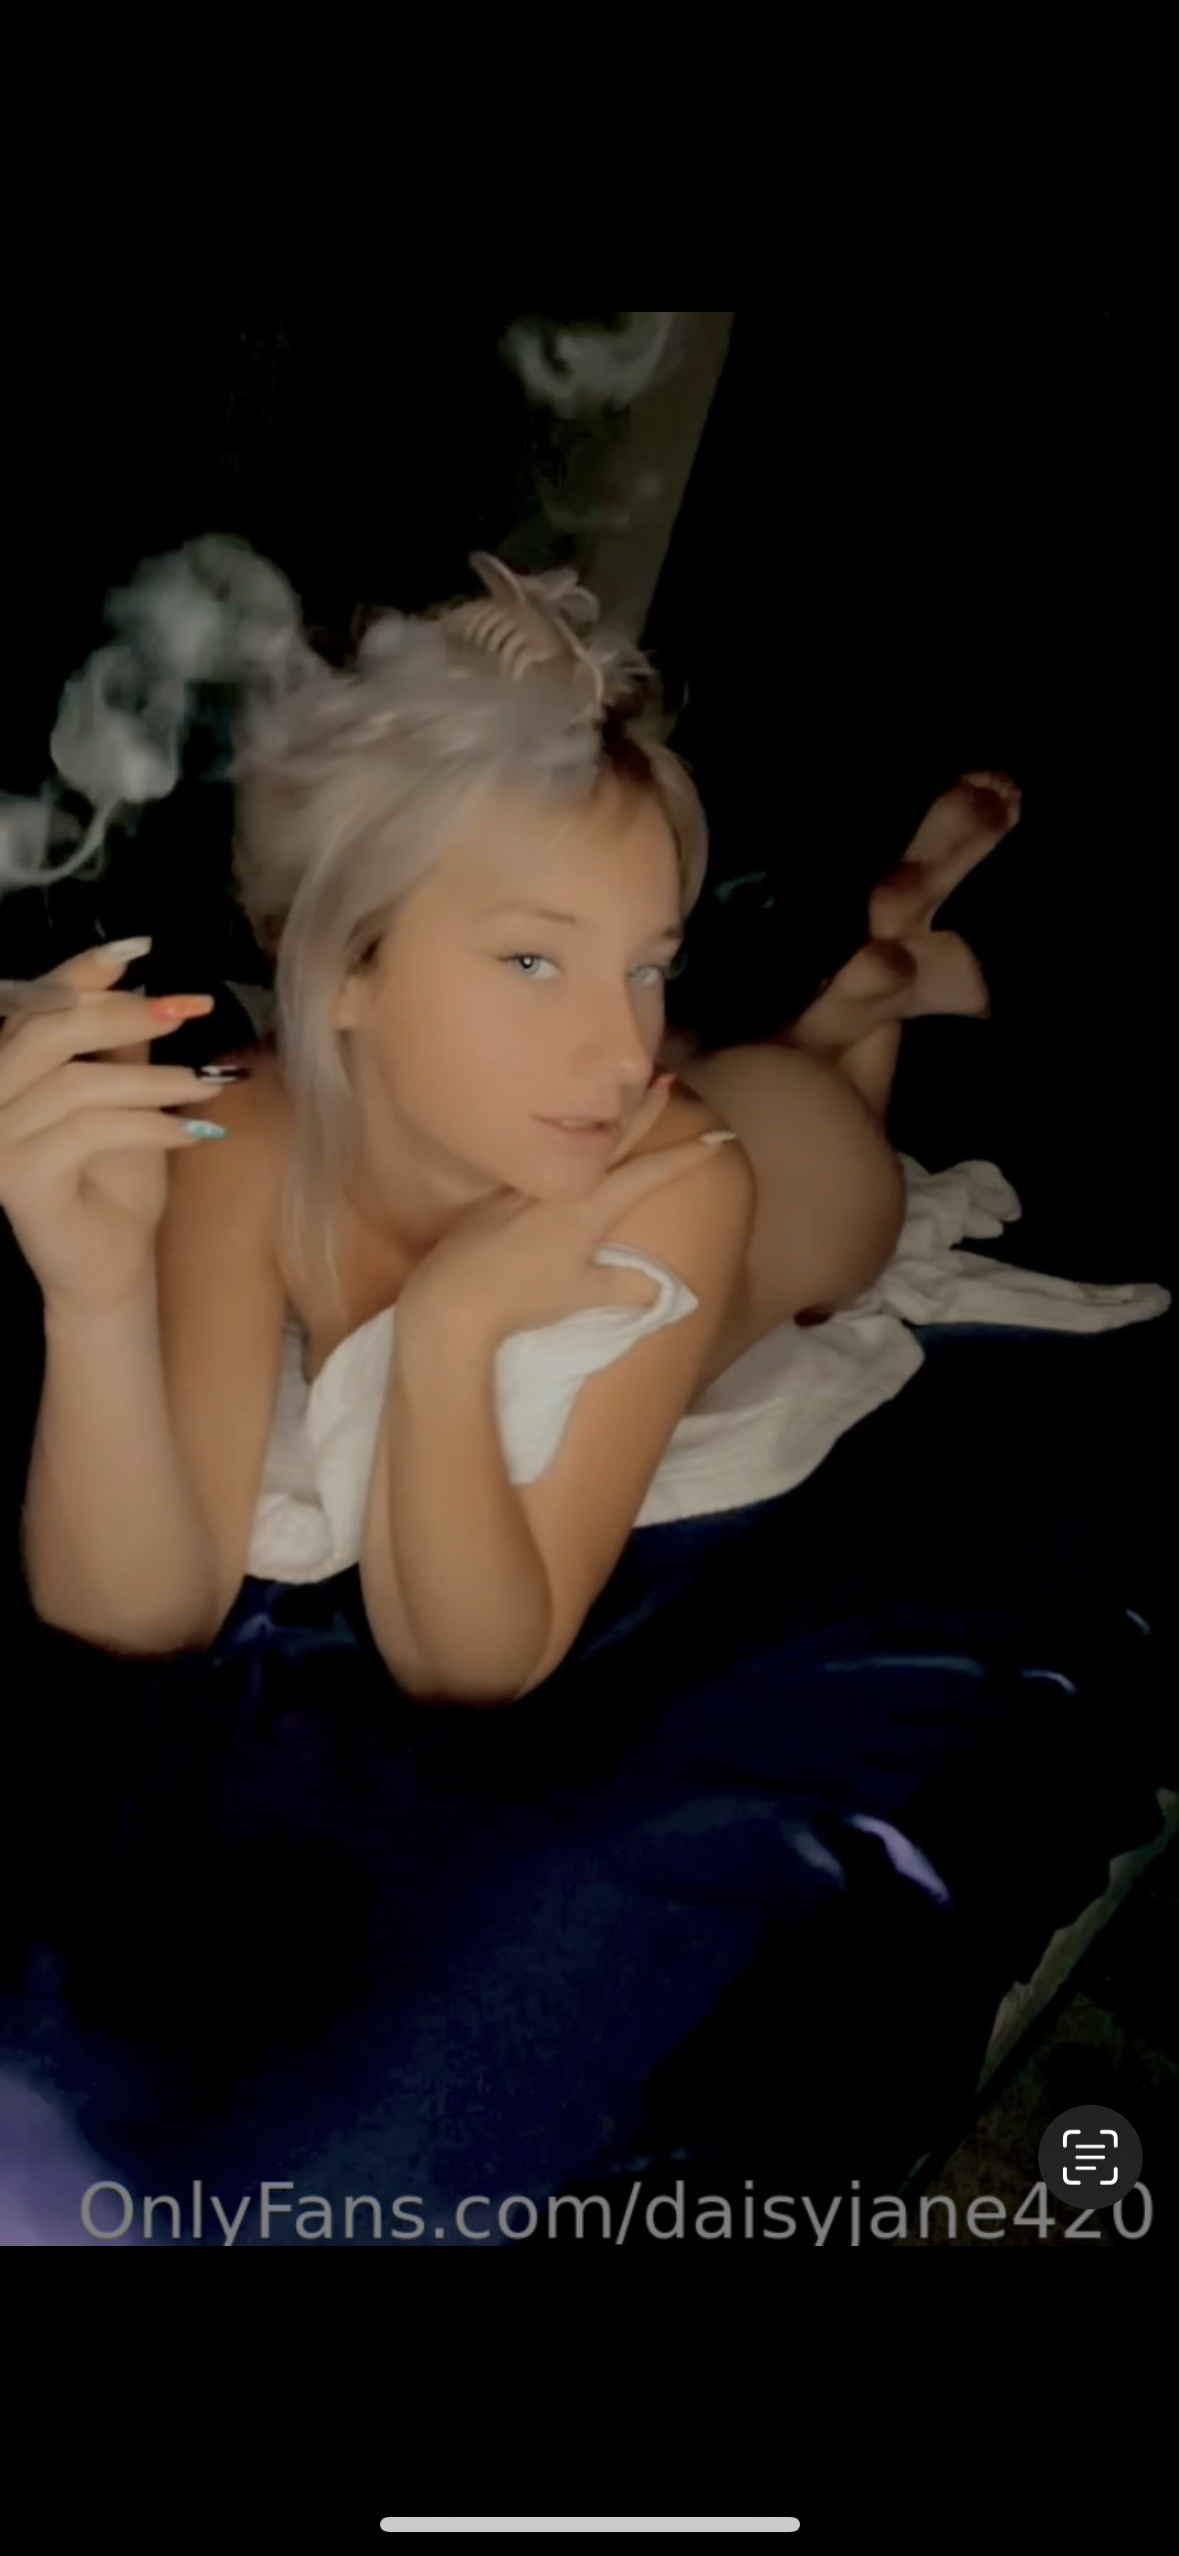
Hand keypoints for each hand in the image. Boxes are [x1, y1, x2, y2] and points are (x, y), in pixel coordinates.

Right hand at [0, 942, 226, 1315]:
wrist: (108, 1270)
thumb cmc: (115, 1185)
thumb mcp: (128, 1101)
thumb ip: (124, 1050)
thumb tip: (150, 991)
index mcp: (8, 1069)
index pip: (35, 1004)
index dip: (83, 972)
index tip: (140, 950)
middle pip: (48, 1033)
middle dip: (123, 1014)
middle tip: (186, 1011)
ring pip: (74, 1084)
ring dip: (152, 1079)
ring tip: (206, 1086)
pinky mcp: (17, 1178)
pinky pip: (88, 1131)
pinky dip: (149, 1124)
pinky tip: (194, 1131)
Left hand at [395, 1082, 732, 1349]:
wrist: (452, 1300)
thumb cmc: (523, 1299)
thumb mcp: (580, 1295)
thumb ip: (623, 1288)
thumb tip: (659, 1289)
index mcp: (587, 1209)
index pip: (647, 1176)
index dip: (685, 1158)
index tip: (717, 1139)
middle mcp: (560, 1190)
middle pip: (611, 1142)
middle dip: (643, 1113)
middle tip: (667, 1083)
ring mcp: (525, 1191)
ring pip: (575, 1147)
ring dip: (603, 1126)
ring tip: (618, 1106)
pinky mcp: (497, 1201)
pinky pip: (539, 1162)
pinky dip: (560, 1148)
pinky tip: (556, 1147)